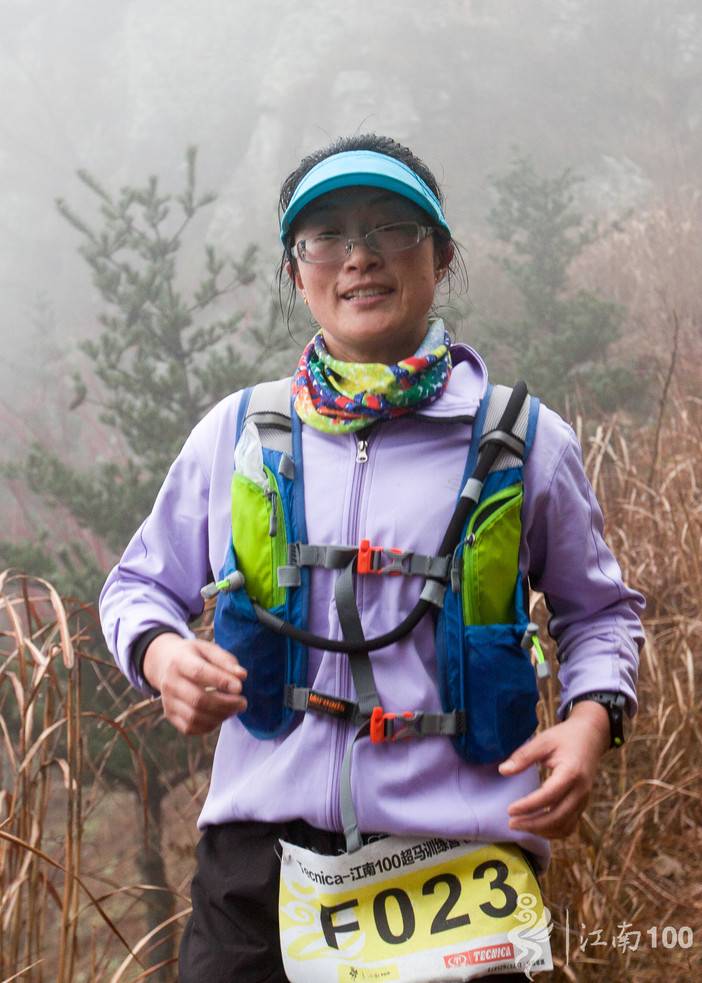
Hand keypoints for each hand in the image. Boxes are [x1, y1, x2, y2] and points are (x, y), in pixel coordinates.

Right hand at [143, 632, 247, 734]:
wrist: (166, 664)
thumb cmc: (196, 656)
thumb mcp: (209, 650)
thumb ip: (226, 661)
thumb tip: (242, 676)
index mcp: (179, 661)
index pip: (199, 672)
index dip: (220, 681)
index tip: (239, 688)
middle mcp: (170, 683)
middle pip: (198, 699)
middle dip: (225, 704)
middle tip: (243, 703)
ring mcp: (167, 701)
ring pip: (195, 717)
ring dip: (220, 716)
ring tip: (234, 709)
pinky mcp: (170, 715)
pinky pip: (191, 728)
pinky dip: (210, 725)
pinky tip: (221, 715)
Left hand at [498, 701, 610, 838]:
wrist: (591, 737)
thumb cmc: (565, 737)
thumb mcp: (543, 741)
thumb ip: (524, 756)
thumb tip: (503, 771)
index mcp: (571, 773)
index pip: (548, 796)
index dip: (528, 806)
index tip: (509, 810)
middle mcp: (581, 790)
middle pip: (557, 817)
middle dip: (533, 824)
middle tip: (510, 823)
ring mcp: (584, 800)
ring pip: (565, 826)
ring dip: (542, 831)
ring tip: (521, 825)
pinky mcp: (583, 804)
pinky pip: (570, 825)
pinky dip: (553, 831)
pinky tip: (536, 827)